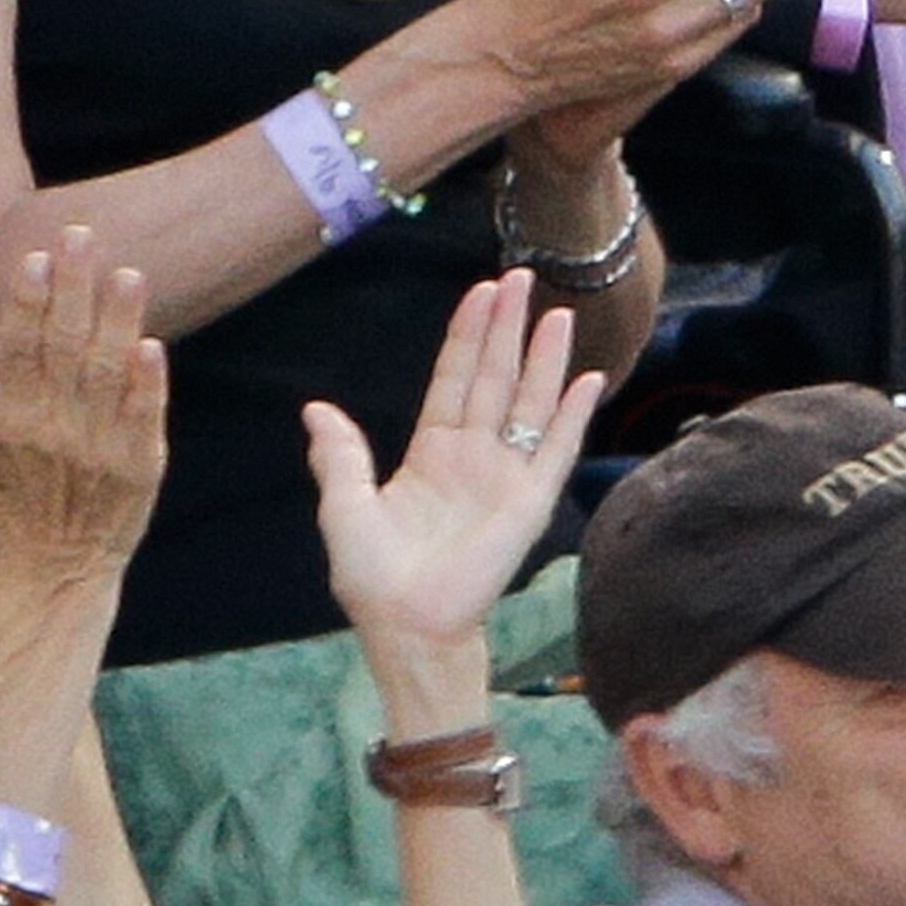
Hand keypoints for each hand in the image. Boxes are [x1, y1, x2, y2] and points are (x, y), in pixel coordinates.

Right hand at [0, 229, 166, 583]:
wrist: (56, 563)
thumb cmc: (18, 486)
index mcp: (13, 412)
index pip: (18, 346)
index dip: (27, 302)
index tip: (37, 256)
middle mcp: (52, 425)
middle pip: (63, 348)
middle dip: (72, 291)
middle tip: (82, 236)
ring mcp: (96, 446)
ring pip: (106, 375)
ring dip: (117, 324)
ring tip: (129, 275)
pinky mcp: (138, 466)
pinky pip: (142, 420)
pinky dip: (148, 386)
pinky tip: (152, 348)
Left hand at [304, 274, 596, 667]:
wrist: (407, 628)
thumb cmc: (373, 577)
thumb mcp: (345, 508)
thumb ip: (339, 456)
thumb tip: (315, 409)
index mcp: (431, 452)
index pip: (454, 377)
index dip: (468, 334)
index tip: (482, 291)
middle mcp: (473, 456)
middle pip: (495, 377)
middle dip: (508, 328)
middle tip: (522, 277)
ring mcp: (505, 476)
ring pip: (529, 403)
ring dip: (545, 359)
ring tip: (559, 314)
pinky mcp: (529, 503)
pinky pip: (557, 450)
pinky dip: (574, 414)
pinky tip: (589, 379)